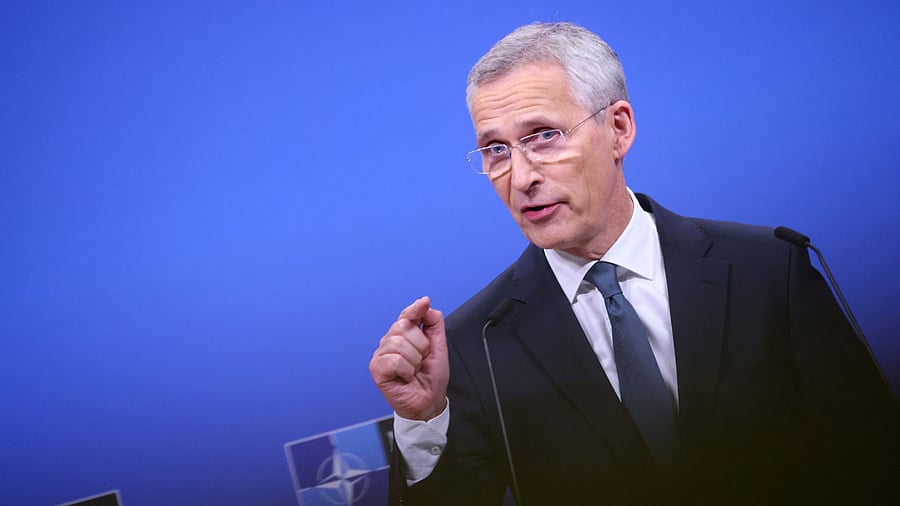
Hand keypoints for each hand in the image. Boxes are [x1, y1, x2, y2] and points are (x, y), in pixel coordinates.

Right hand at [369, 296, 448, 420]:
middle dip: (421, 345)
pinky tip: (405, 377)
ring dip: (414, 360)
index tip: (425, 302)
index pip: (406, 315)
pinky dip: (406, 370)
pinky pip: (394, 360)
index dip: (415, 308)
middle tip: (421, 360)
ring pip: (399, 344)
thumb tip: (425, 304)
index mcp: (403, 335)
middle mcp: (389, 342)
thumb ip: (433, 323)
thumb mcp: (439, 346)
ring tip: (414, 370)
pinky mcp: (376, 369)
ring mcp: (381, 355)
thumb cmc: (431, 377)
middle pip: (403, 326)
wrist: (429, 401)